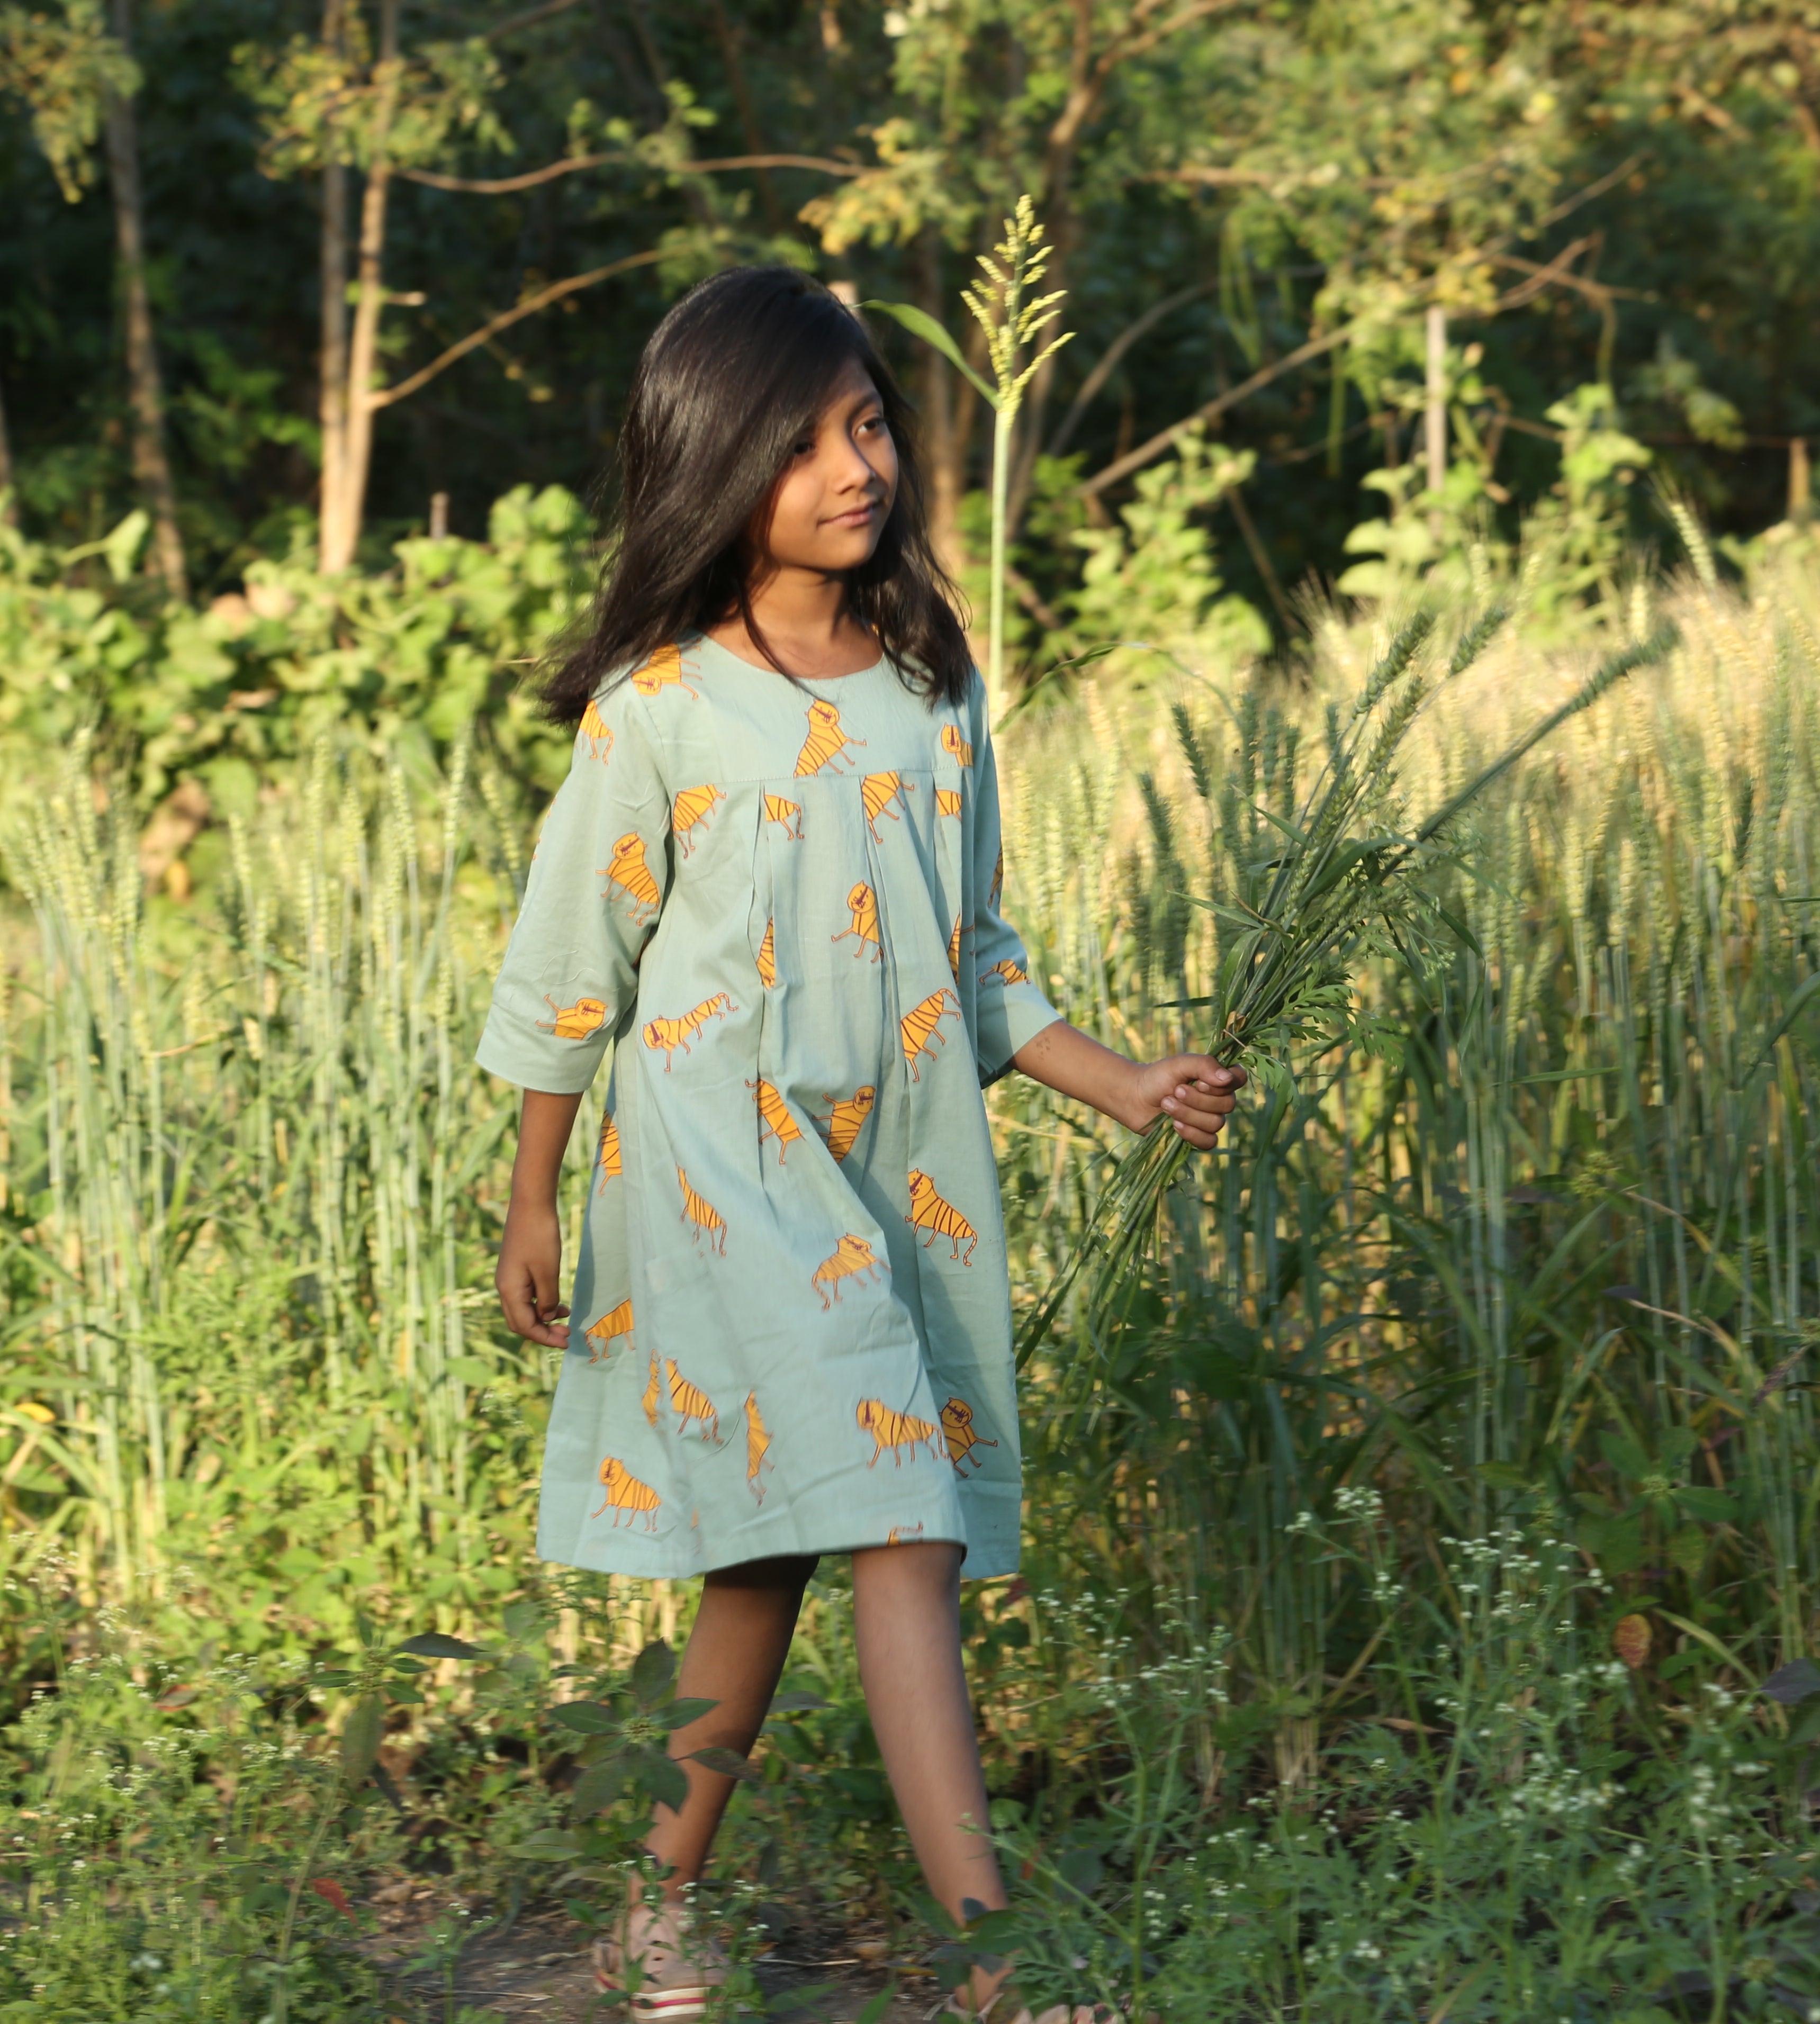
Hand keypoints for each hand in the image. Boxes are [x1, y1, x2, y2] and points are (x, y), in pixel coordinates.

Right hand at [496, 1197, 570, 1347]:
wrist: (531, 1204)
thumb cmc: (540, 1237)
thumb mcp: (548, 1272)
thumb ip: (547, 1299)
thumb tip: (545, 1318)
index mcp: (509, 1291)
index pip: (525, 1326)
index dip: (545, 1338)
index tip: (566, 1341)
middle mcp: (504, 1287)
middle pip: (520, 1322)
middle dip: (543, 1332)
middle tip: (567, 1334)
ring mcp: (508, 1278)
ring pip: (523, 1309)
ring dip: (543, 1318)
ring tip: (566, 1317)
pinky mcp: (515, 1269)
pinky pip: (526, 1295)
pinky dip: (541, 1303)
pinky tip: (557, 1301)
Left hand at [1125, 1054, 1245, 1148]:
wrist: (1134, 1097)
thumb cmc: (1157, 1077)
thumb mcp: (1180, 1064)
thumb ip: (1204, 1065)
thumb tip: (1227, 1078)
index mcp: (1216, 1079)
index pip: (1239, 1079)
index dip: (1223, 1084)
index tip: (1200, 1081)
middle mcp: (1217, 1099)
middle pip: (1227, 1105)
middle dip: (1198, 1099)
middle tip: (1176, 1091)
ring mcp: (1209, 1120)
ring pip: (1215, 1124)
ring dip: (1188, 1114)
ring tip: (1166, 1103)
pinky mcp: (1198, 1137)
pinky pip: (1208, 1142)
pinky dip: (1191, 1133)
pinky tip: (1174, 1125)